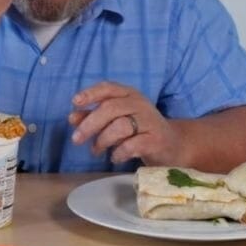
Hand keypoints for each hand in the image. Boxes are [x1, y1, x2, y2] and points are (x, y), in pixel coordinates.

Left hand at [68, 82, 183, 165]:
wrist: (173, 146)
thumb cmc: (139, 131)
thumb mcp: (116, 121)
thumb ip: (94, 117)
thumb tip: (72, 117)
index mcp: (129, 94)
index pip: (108, 88)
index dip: (91, 94)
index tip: (75, 103)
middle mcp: (140, 104)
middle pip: (110, 108)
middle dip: (90, 124)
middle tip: (76, 139)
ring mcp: (150, 121)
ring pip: (120, 126)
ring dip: (103, 140)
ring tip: (96, 151)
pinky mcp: (156, 140)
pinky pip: (132, 145)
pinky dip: (118, 153)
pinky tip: (114, 157)